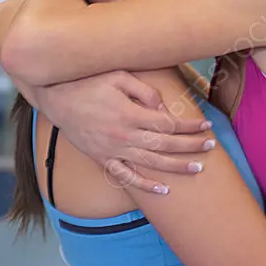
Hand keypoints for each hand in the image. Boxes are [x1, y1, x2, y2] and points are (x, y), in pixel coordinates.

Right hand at [34, 71, 215, 193]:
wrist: (55, 97)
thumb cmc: (88, 81)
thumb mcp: (118, 75)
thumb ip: (144, 90)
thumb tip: (162, 107)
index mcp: (129, 114)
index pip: (168, 124)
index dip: (188, 125)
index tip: (205, 124)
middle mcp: (123, 136)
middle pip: (164, 145)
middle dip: (190, 146)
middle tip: (211, 145)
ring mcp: (112, 150)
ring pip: (150, 163)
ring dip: (176, 167)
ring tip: (197, 168)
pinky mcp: (102, 158)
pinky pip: (125, 176)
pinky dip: (144, 185)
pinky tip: (162, 190)